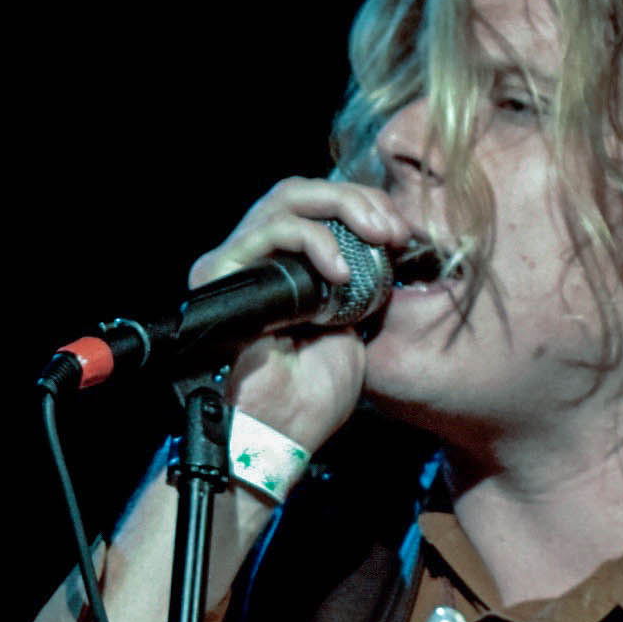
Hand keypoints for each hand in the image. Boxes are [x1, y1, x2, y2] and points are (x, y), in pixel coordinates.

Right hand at [190, 177, 417, 448]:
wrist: (284, 430)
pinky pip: (273, 230)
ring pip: (287, 197)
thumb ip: (359, 280)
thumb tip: (383, 239)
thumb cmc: (314, 392)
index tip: (401, 233)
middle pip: (301, 192)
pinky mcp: (221, 270)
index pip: (316, 207)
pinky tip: (341, 272)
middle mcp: (254, 257)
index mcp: (283, 266)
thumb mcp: (352, 322)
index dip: (361, 206)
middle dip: (355, 200)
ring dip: (341, 209)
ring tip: (376, 239)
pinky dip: (315, 240)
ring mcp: (235, 261)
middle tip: (392, 230)